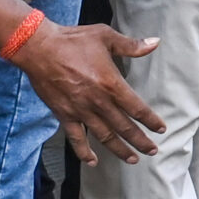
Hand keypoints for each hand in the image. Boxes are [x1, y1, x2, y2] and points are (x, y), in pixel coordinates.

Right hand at [14, 21, 162, 163]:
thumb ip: (132, 45)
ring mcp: (80, 111)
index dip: (150, 120)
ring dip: (120, 150)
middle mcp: (98, 102)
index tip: (160, 128)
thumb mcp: (106, 37)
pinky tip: (92, 161)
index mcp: (111, 84)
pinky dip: (84, 152)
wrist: (39, 48)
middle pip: (125, 127)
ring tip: (132, 159)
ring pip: (104, 136)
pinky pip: (76, 138)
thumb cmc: (72, 41)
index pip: (137, 108)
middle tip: (152, 150)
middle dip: (141, 141)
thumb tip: (155, 42)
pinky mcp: (64, 115)